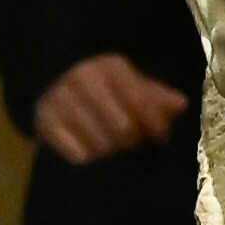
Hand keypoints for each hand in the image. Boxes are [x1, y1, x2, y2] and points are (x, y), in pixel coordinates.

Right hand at [30, 52, 192, 167]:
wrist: (53, 83)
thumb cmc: (103, 89)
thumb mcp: (131, 85)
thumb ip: (155, 96)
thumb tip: (180, 104)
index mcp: (110, 66)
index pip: (141, 102)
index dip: (155, 124)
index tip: (159, 138)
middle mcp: (83, 77)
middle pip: (122, 128)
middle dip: (131, 140)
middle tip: (130, 144)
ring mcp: (61, 98)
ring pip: (100, 145)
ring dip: (109, 152)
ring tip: (110, 148)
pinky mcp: (43, 120)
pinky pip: (77, 155)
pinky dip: (86, 158)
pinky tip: (89, 154)